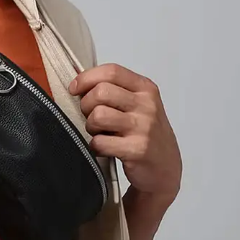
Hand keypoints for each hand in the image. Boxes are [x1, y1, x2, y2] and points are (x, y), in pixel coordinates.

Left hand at [69, 63, 181, 205]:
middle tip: (91, 118)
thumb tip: (80, 84)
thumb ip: (115, 92)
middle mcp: (146, 105)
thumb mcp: (137, 106)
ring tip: (99, 133)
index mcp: (145, 89)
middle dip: (86, 106)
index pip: (111, 71)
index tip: (75, 89)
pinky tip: (104, 148)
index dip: (86, 78)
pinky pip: (100, 142)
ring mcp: (143, 127)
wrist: (164, 168)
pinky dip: (95, 147)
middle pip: (100, 92)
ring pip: (98, 116)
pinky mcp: (137, 149)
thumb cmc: (145, 135)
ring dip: (90, 127)